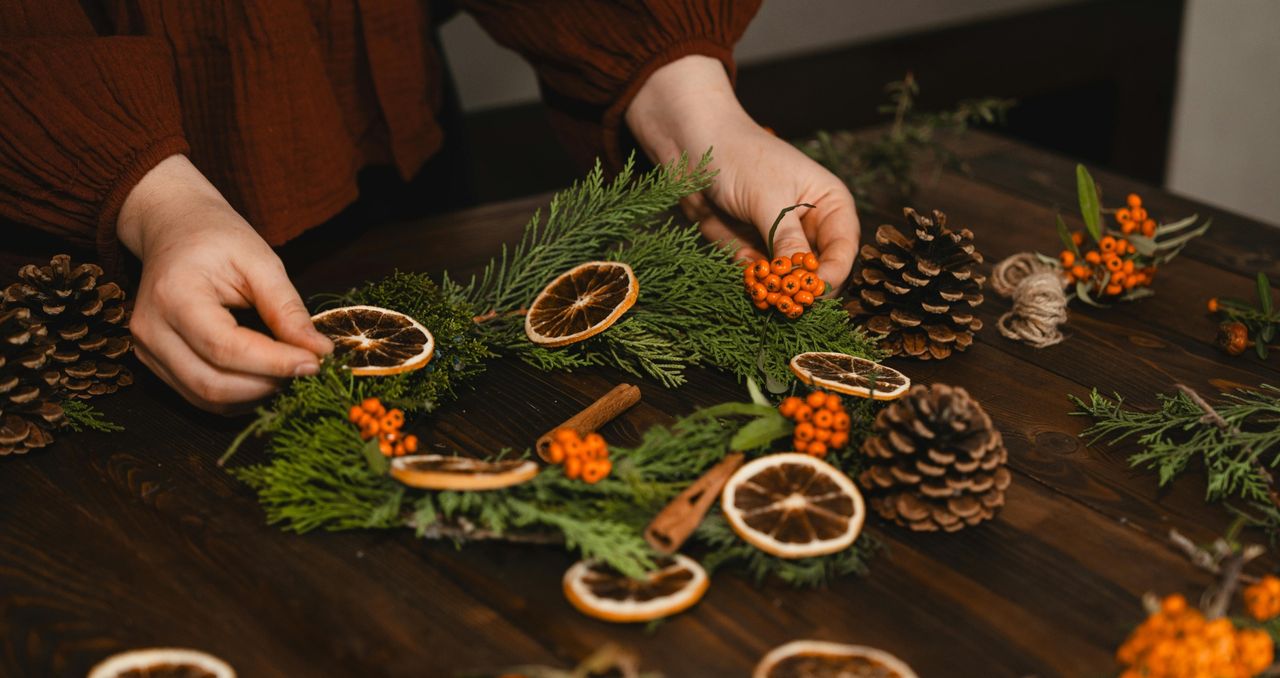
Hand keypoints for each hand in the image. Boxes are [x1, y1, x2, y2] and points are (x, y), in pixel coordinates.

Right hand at [118, 155, 331, 412]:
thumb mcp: (261, 261)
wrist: (173, 228)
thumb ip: (286, 309)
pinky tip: (264, 376)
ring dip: (255, 395)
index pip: (226, 348)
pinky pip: (199, 395)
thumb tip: (318, 351)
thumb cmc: (217, 238)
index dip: (274, 363)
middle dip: (267, 384)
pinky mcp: (154, 363)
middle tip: (306, 368)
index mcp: (174, 296)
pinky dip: (238, 395)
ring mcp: (147, 350)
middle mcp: (151, 330)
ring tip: (287, 370)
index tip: (315, 362)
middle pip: (212, 383)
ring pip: (205, 397)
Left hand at [626, 55, 859, 289]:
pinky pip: (759, 279)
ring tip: (757, 275)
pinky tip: (742, 265)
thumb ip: (787, 240)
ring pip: (788, 282)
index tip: (813, 291)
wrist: (690, 145)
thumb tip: (804, 281)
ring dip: (773, 287)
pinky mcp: (753, 250)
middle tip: (784, 298)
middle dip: (802, 287)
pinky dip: (751, 280)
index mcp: (830, 204)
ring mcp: (780, 241)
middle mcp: (811, 226)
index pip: (843, 250)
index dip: (832, 274)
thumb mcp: (768, 198)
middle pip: (820, 272)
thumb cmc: (739, 156)